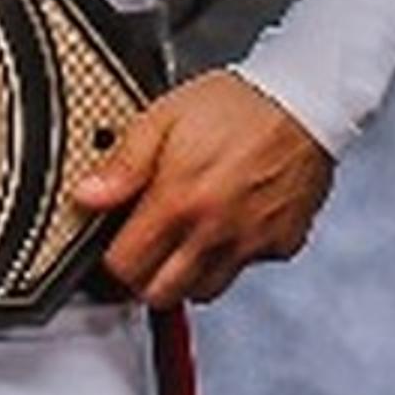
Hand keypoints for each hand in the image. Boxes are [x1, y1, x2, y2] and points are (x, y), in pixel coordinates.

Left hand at [70, 70, 334, 306]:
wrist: (305, 100)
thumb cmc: (238, 104)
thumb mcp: (164, 117)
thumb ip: (123, 163)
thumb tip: (88, 196)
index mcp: (178, 201)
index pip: (124, 266)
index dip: (113, 257)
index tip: (116, 241)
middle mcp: (214, 230)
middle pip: (159, 294)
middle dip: (144, 277)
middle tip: (146, 248)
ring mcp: (250, 242)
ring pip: (202, 292)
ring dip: (186, 275)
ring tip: (186, 237)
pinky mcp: (281, 244)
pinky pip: (246, 268)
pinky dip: (232, 256)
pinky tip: (229, 223)